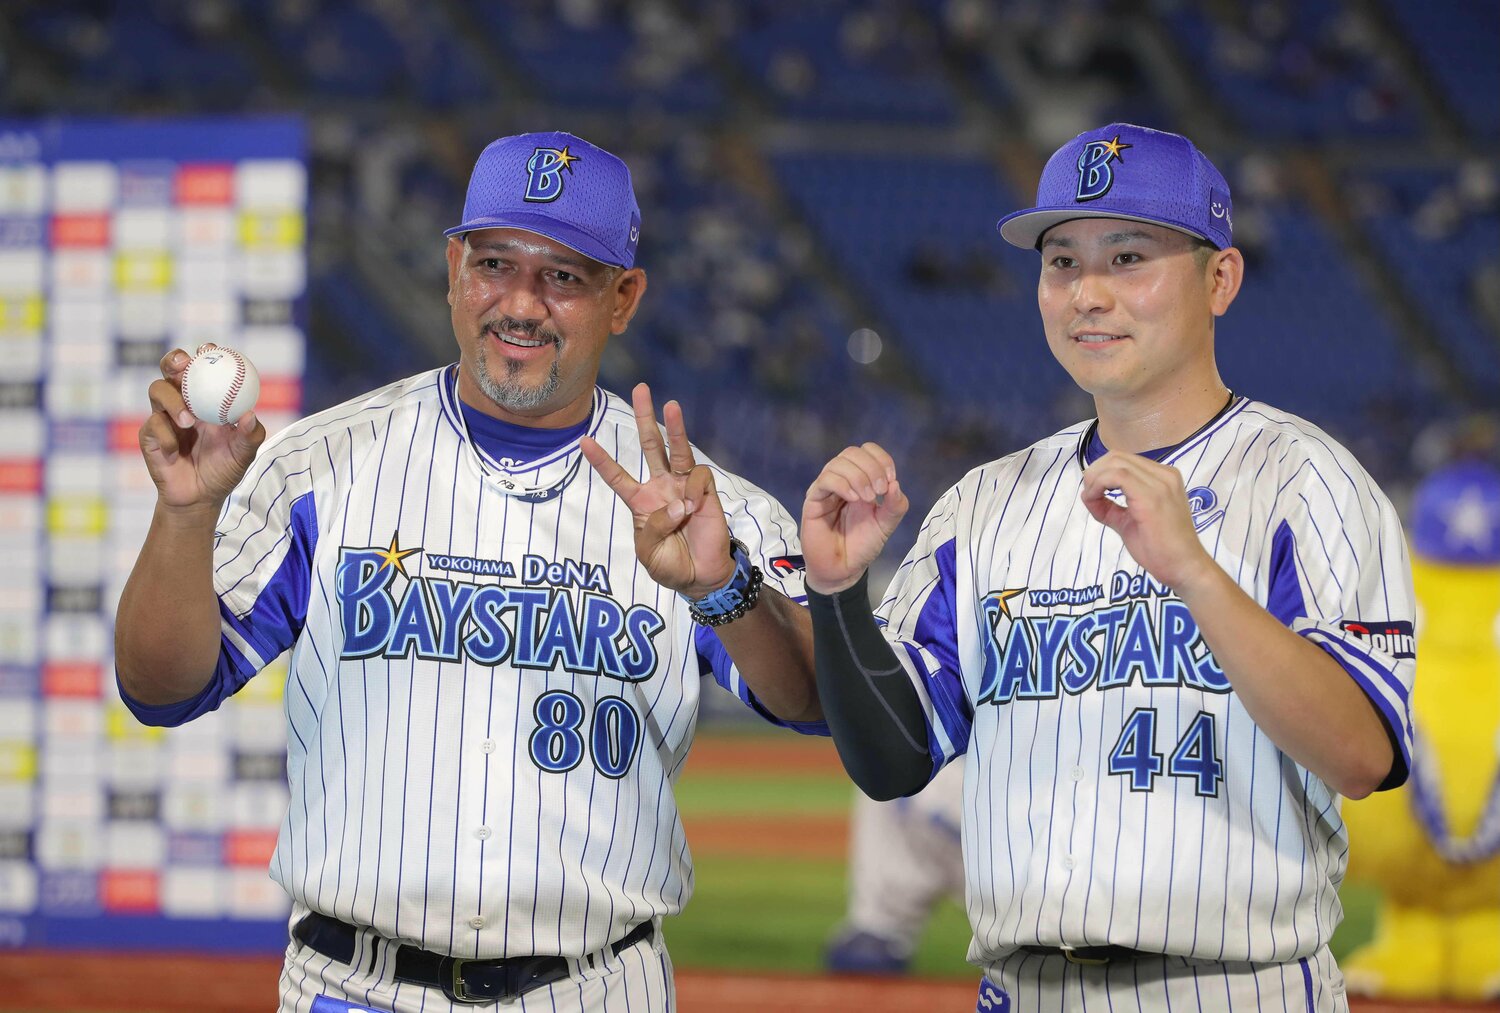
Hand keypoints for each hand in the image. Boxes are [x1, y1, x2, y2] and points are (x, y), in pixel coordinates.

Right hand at [139, 347, 265, 514]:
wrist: (201, 498)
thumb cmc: (224, 470)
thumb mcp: (244, 454)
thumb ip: (250, 435)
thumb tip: (250, 415)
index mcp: (207, 399)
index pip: (203, 369)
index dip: (205, 354)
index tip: (210, 350)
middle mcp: (183, 402)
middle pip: (171, 369)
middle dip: (174, 360)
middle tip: (183, 363)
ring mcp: (164, 417)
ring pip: (157, 390)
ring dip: (172, 400)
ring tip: (188, 420)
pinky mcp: (149, 436)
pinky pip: (152, 425)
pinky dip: (165, 436)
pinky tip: (175, 452)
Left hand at [580, 383, 733, 599]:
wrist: (701, 578)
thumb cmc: (671, 565)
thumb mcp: (648, 552)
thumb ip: (653, 527)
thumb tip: (678, 502)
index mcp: (641, 502)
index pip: (617, 476)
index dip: (602, 460)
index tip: (584, 441)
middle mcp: (661, 487)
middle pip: (651, 445)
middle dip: (644, 418)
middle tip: (640, 388)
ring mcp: (684, 487)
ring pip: (678, 449)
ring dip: (676, 427)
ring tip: (672, 405)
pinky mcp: (706, 492)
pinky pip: (698, 478)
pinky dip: (694, 489)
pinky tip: (693, 507)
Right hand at [801, 443, 907, 593]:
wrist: (843, 569)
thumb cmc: (862, 545)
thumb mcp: (886, 524)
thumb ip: (896, 505)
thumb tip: (895, 484)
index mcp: (861, 480)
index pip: (867, 451)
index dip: (881, 459)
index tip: (890, 480)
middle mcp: (843, 480)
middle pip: (852, 452)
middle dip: (871, 468)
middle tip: (879, 493)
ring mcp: (827, 489)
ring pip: (838, 463)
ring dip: (858, 477)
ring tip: (867, 499)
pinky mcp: (814, 500)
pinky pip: (826, 480)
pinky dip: (843, 484)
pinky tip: (853, 499)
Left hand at [1079, 451, 1216, 590]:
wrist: (1184, 567)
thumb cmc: (1159, 549)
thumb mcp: (1128, 521)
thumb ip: (1110, 507)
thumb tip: (1087, 495)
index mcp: (1163, 477)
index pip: (1124, 460)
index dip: (1101, 472)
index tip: (1092, 493)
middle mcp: (1164, 474)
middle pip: (1117, 456)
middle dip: (1095, 472)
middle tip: (1089, 495)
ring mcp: (1160, 483)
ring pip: (1116, 463)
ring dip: (1095, 479)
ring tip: (1092, 499)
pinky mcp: (1151, 496)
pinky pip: (1117, 476)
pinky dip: (1099, 484)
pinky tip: (1095, 500)